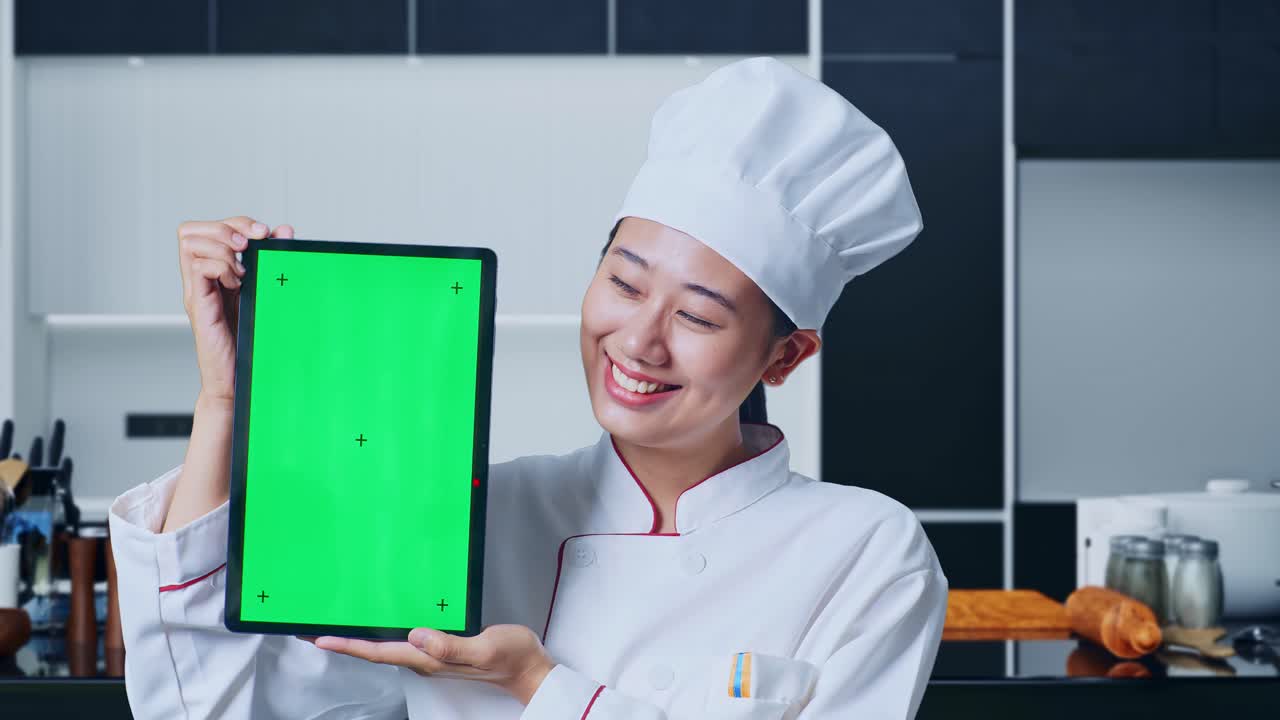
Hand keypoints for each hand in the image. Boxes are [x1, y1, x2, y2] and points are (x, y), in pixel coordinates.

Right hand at [177, 216, 293, 402]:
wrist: (241, 380)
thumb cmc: (254, 340)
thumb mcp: (268, 292)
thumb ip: (275, 261)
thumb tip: (285, 230)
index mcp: (218, 273)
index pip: (213, 228)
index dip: (238, 222)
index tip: (265, 233)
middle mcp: (202, 279)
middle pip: (193, 230)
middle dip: (227, 227)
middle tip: (249, 245)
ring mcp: (197, 291)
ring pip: (191, 242)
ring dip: (222, 246)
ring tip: (243, 269)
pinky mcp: (199, 305)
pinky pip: (199, 268)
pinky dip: (221, 266)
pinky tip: (238, 283)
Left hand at [309, 625, 555, 705]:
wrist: (530, 669)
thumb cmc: (511, 657)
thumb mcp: (484, 648)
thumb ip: (450, 646)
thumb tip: (416, 635)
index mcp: (429, 659)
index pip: (380, 652)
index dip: (348, 645)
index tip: (320, 638)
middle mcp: (425, 659)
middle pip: (375, 651)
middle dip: (344, 640)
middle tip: (313, 628)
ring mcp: (432, 656)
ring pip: (386, 646)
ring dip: (360, 637)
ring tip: (337, 624)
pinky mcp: (441, 649)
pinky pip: (403, 641)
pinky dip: (382, 632)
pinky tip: (380, 622)